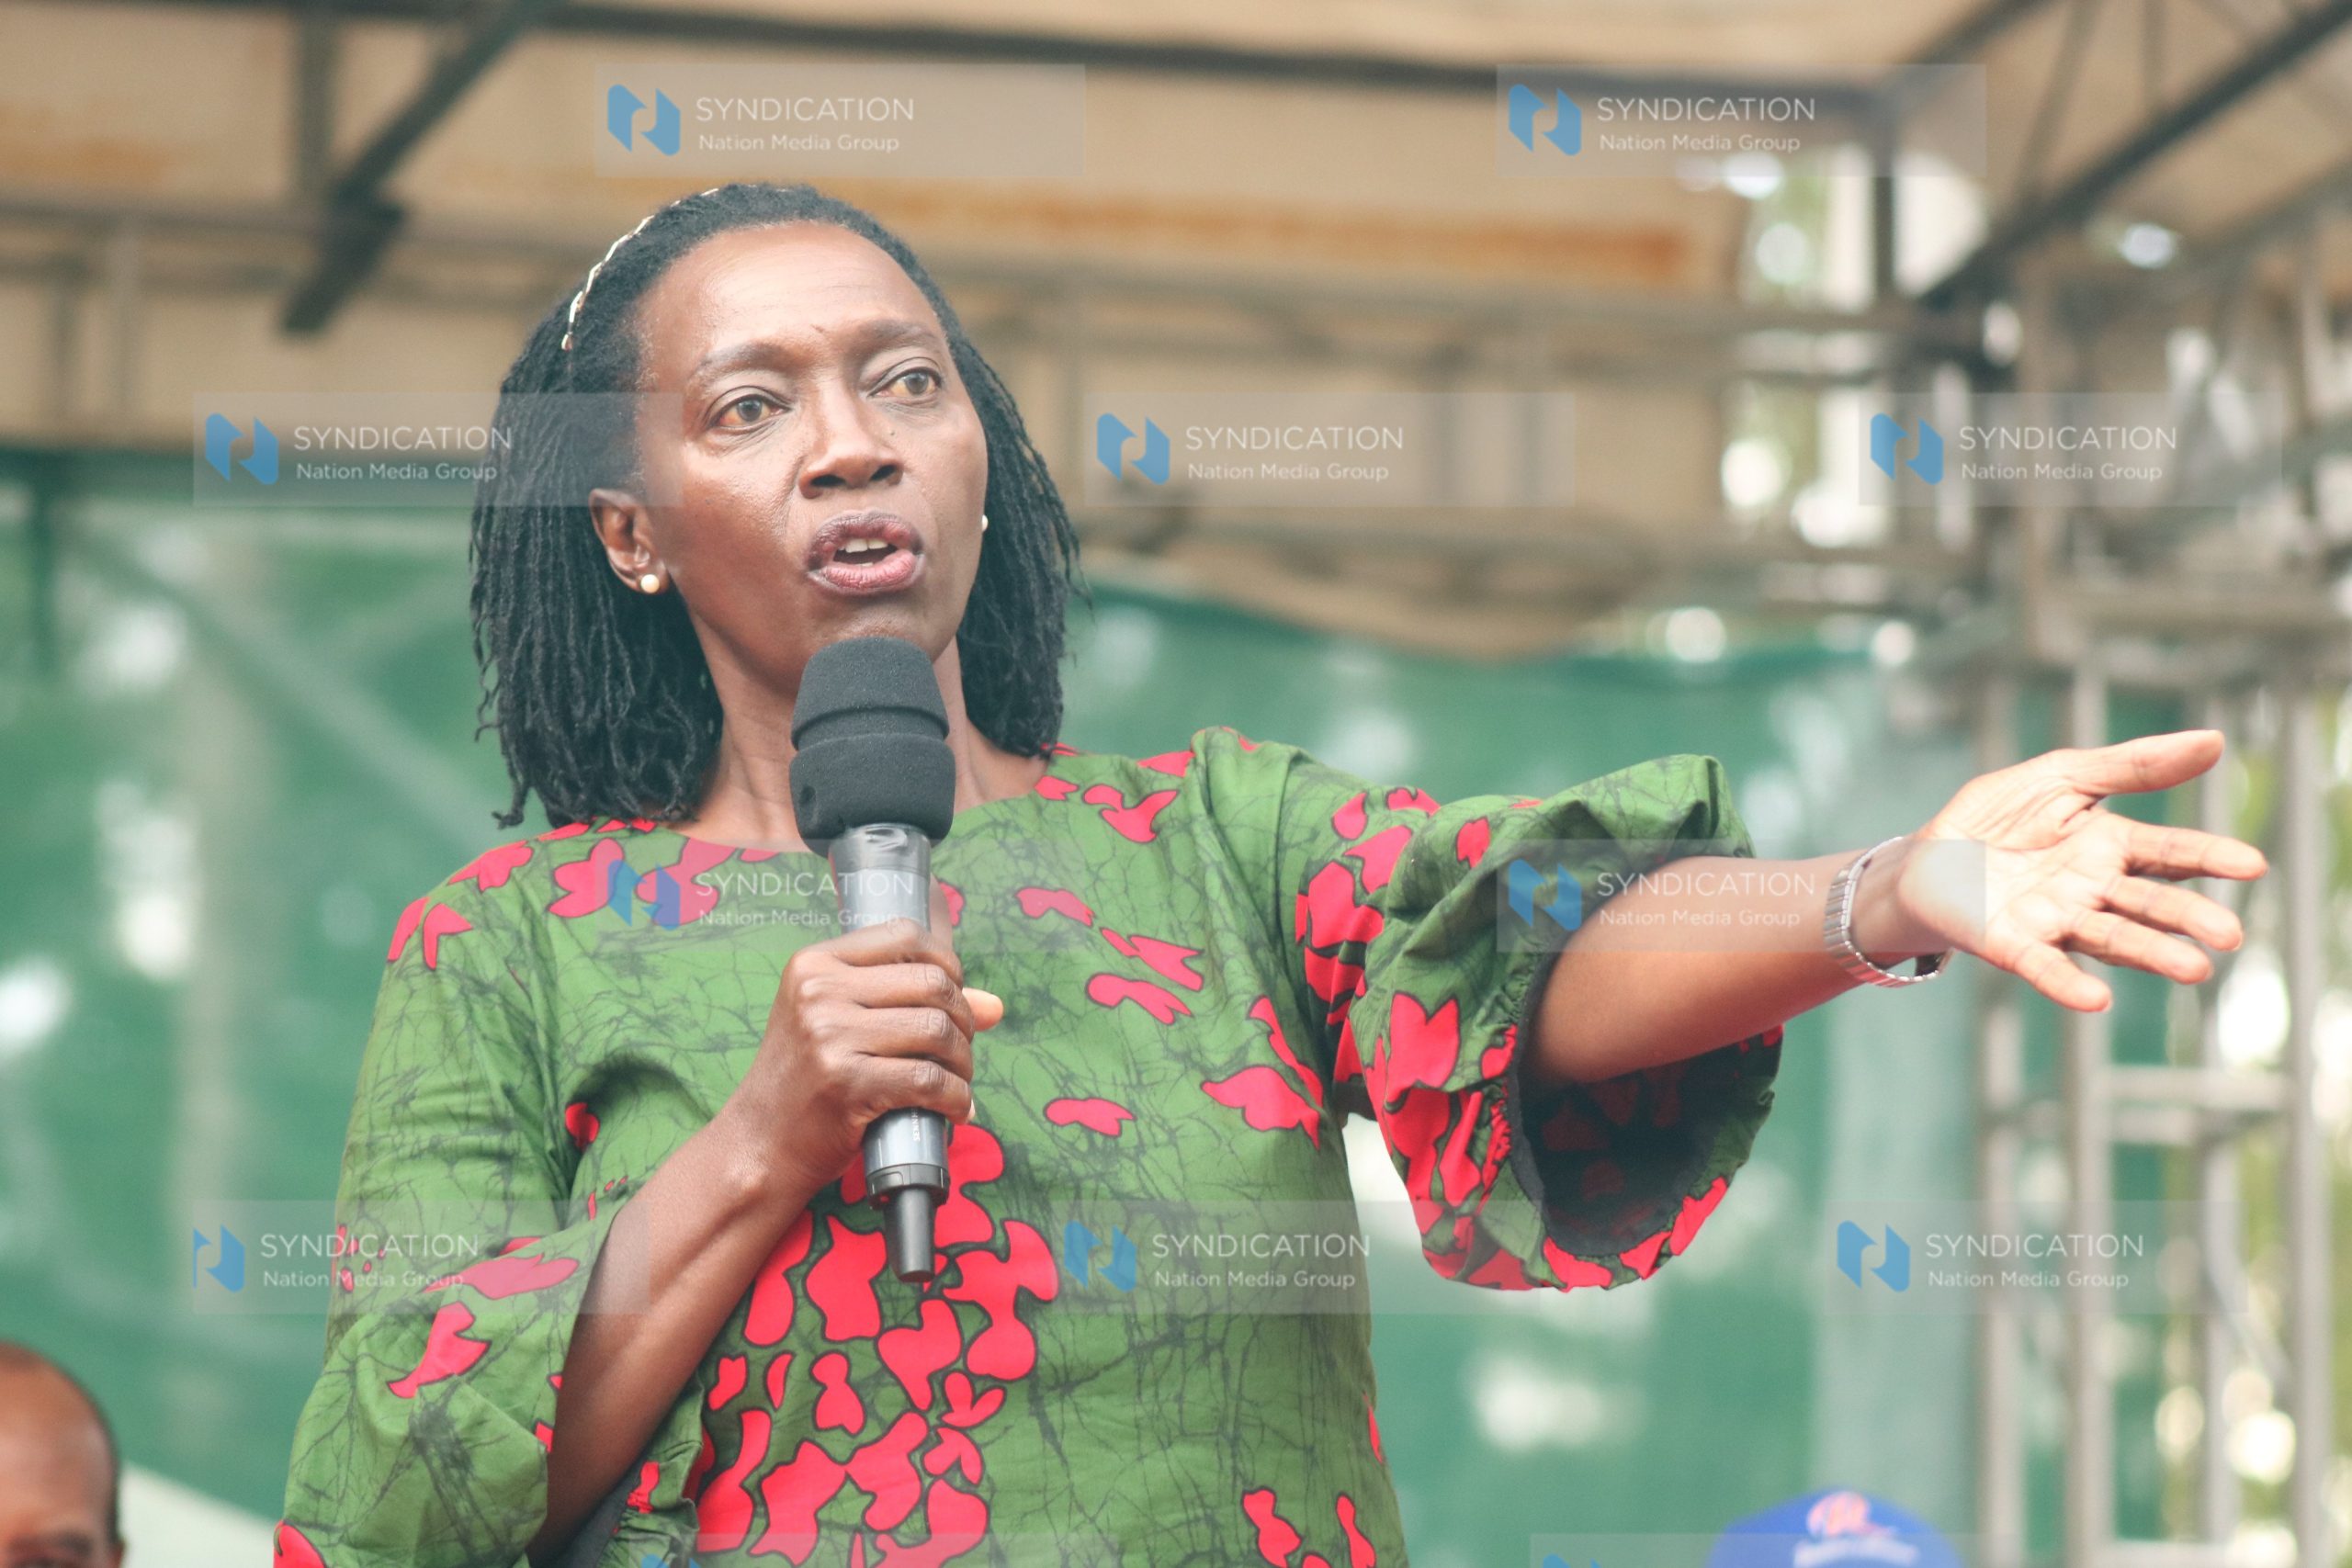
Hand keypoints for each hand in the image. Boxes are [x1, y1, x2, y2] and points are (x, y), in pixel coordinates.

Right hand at [733, 915, 1004, 1197]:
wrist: (759, 1144)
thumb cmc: (805, 1080)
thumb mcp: (837, 1023)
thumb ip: (908, 1002)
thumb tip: (995, 1005)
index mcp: (814, 963)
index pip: (905, 935)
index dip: (946, 962)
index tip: (953, 997)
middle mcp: (819, 991)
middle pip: (931, 982)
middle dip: (963, 1018)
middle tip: (960, 1049)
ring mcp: (830, 1037)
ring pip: (936, 1030)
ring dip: (963, 1061)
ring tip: (958, 1080)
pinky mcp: (846, 1084)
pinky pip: (928, 1080)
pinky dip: (955, 1097)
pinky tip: (954, 1110)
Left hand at [1857, 729, 2266, 1011]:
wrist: (1925, 855)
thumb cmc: (1998, 817)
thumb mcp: (2062, 776)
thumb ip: (2132, 766)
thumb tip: (2215, 740)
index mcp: (2110, 847)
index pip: (2169, 852)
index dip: (2209, 857)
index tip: (2253, 865)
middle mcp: (2092, 891)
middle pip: (2149, 905)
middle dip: (2188, 919)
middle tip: (2229, 935)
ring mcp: (2054, 920)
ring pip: (2110, 939)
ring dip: (2151, 955)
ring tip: (2193, 969)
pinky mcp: (2010, 943)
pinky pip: (2043, 965)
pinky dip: (2067, 983)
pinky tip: (2094, 1000)